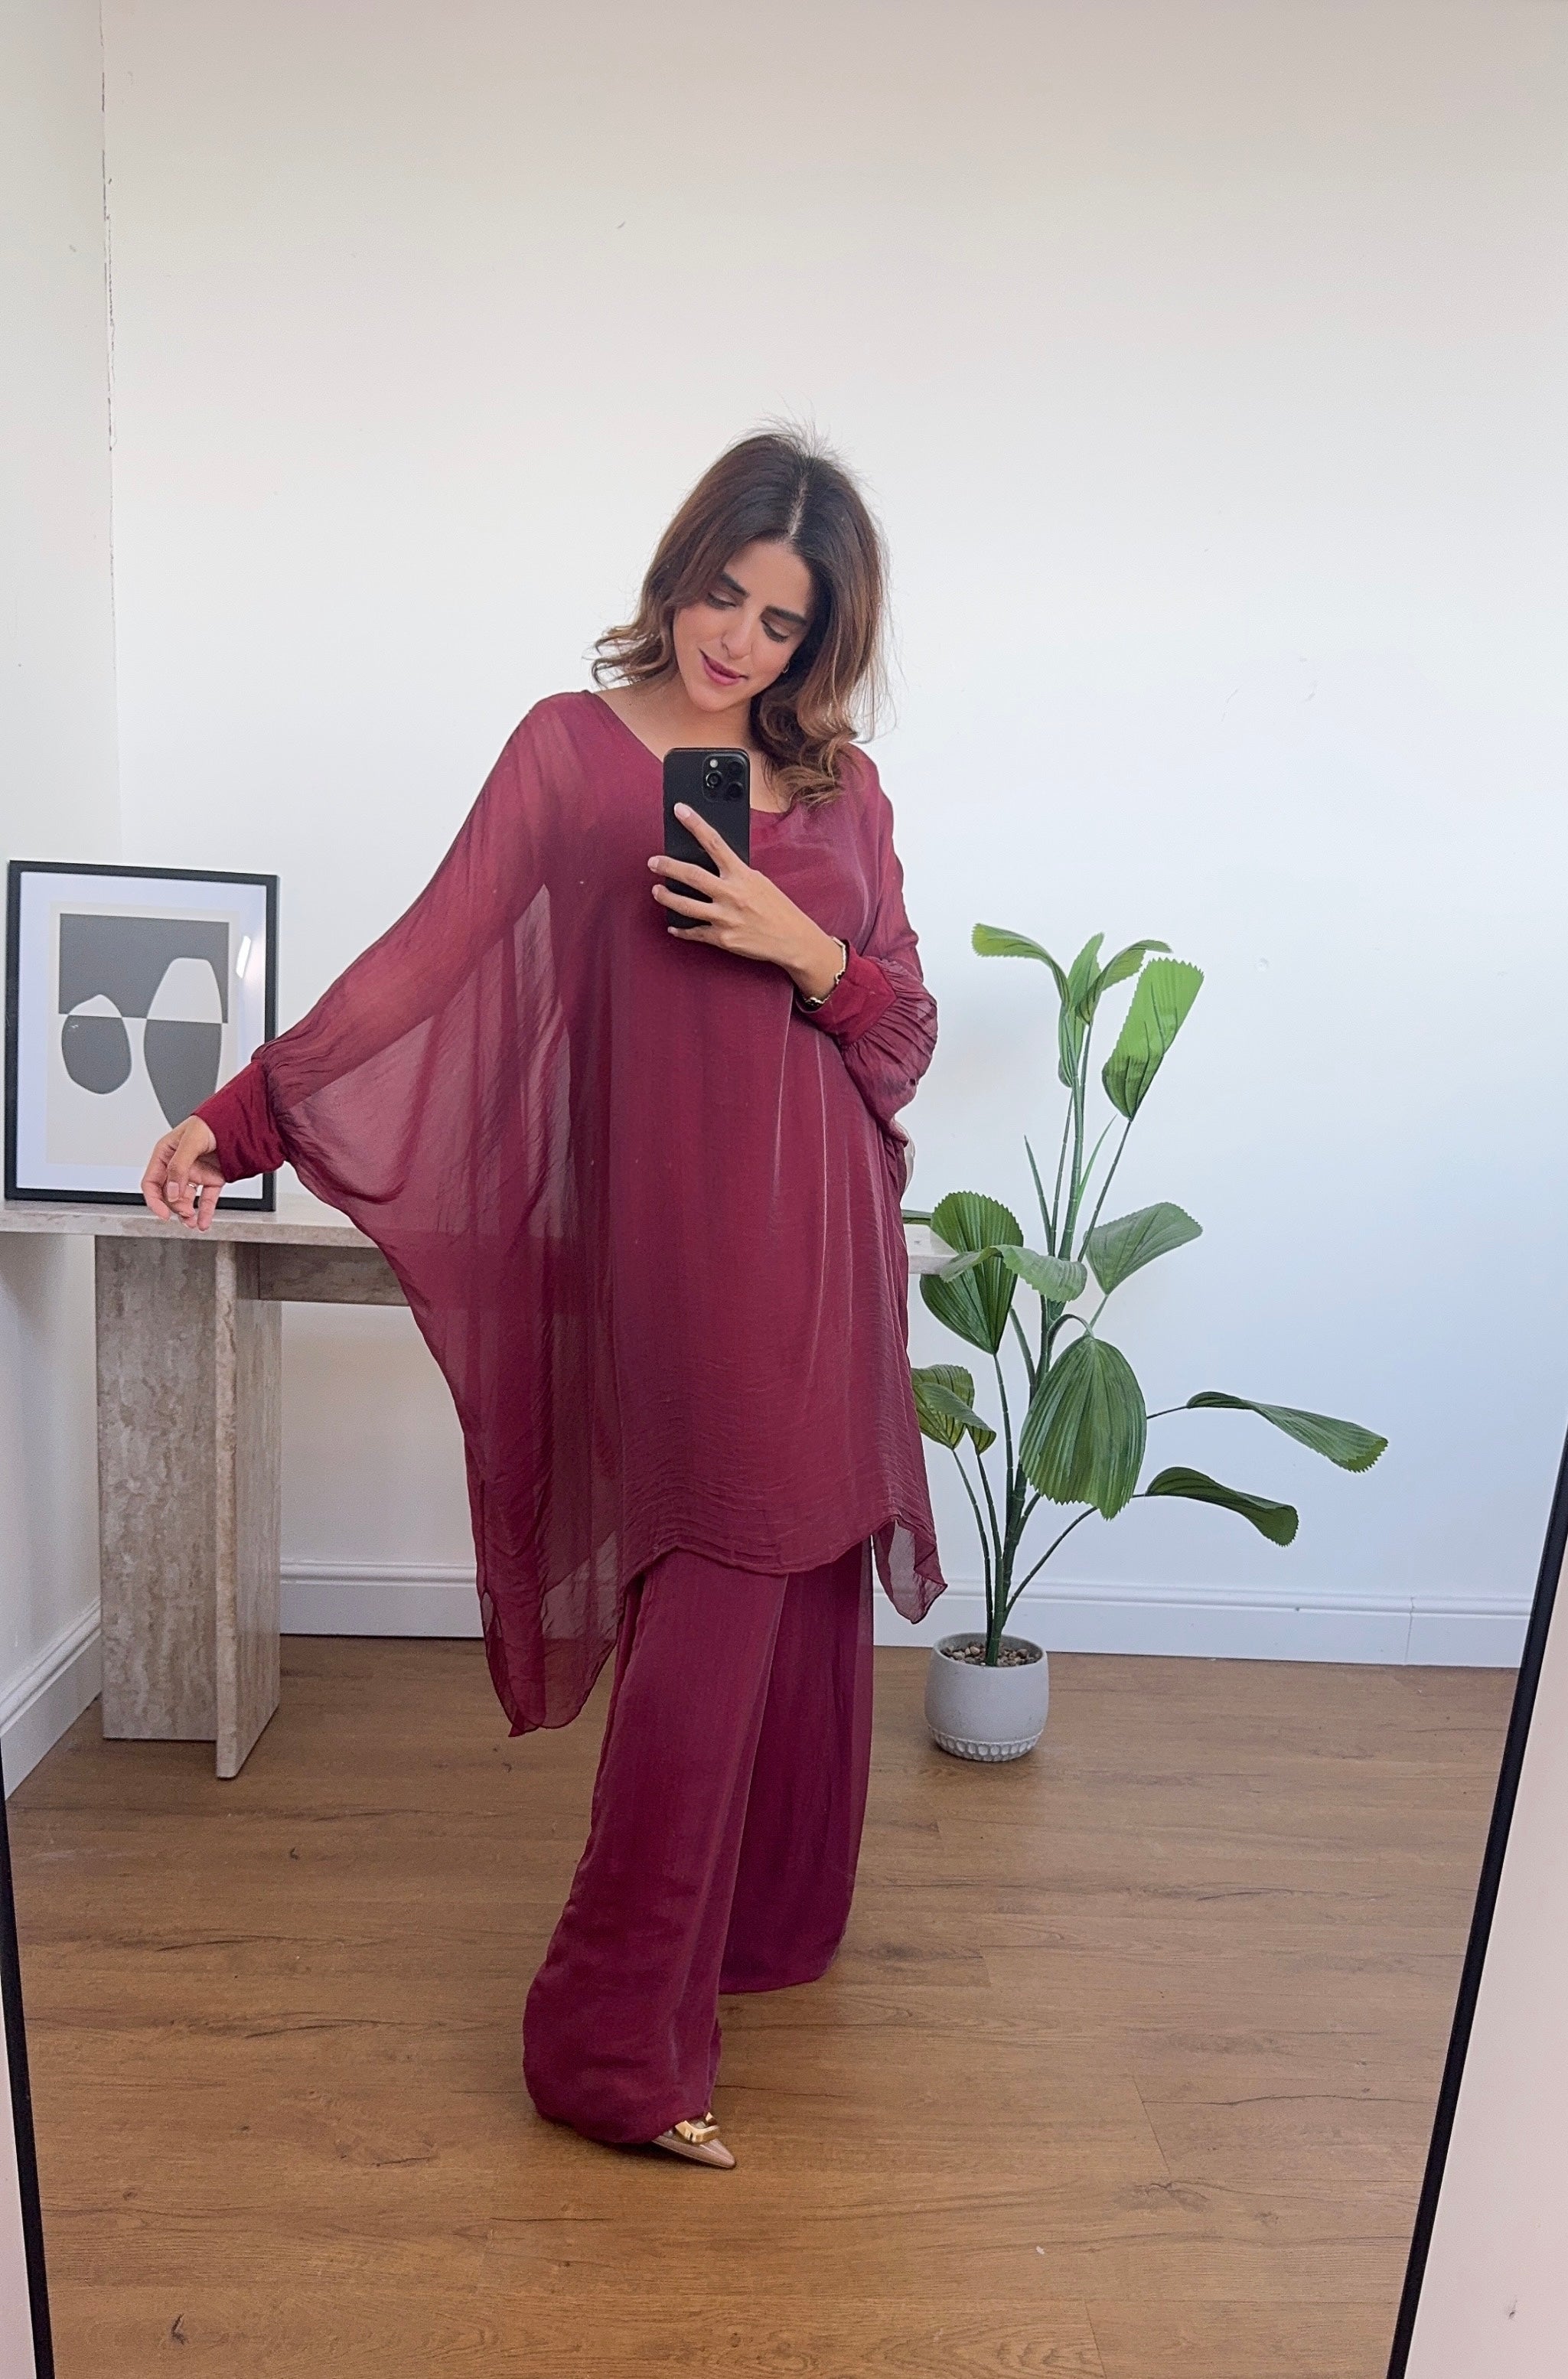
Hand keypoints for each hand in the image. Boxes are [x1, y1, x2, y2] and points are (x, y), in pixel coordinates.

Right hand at [142, 1116, 225, 1230]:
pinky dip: (205, 1213)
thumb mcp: (191, 1140)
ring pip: (186, 1200)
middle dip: (175, 1207)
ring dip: (188, 1214)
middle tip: (185, 1212)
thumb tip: (173, 1191)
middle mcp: (179, 1165)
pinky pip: (206, 1200)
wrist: (240, 1119)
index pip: (151, 1182)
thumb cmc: (212, 1121)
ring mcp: (196, 1173)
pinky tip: (203, 1223)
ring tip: (193, 1222)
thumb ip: (180, 1166)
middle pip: (169, 1195)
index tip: (163, 1214)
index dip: (154, 1200)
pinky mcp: (212, 1179)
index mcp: (166, 1154)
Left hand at [648, 805, 844, 996]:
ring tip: (657, 891)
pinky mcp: (723, 938)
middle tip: (653, 862)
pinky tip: (673, 926)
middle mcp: (731, 894)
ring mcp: (725, 917)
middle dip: (668, 866)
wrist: (793, 940)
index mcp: (742, 875)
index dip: (695, 824)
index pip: (715, 842)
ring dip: (667, 897)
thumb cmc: (778, 909)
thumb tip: (712, 865)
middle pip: (691, 875)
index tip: (680, 810)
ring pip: (685, 905)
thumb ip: (736, 873)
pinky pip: (694, 932)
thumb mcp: (760, 882)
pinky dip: (681, 930)